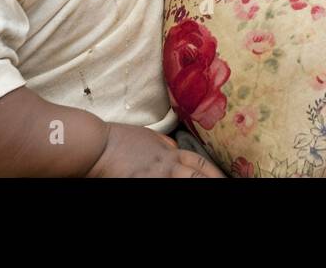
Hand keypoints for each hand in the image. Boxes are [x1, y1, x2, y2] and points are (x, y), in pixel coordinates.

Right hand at [84, 123, 225, 177]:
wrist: (98, 144)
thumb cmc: (117, 139)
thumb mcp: (146, 135)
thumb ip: (163, 143)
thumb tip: (174, 146)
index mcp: (169, 152)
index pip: (199, 162)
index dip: (214, 171)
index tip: (224, 178)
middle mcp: (167, 165)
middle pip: (198, 175)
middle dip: (213, 181)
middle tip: (227, 185)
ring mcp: (157, 176)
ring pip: (186, 182)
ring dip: (198, 184)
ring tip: (211, 189)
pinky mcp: (143, 183)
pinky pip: (163, 189)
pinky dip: (170, 188)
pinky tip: (174, 190)